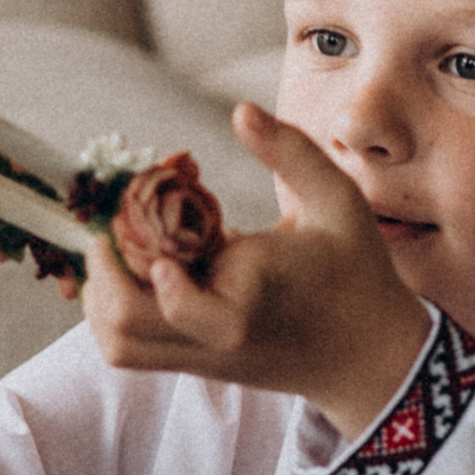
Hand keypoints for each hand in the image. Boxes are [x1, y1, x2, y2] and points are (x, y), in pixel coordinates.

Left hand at [82, 106, 432, 436]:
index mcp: (248, 301)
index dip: (147, 262)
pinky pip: (135, 352)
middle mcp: (216, 338)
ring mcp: (202, 357)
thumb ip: (289, 152)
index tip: (148, 220)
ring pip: (120, 347)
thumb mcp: (337, 200)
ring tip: (118, 250)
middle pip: (125, 328)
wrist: (371, 358)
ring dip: (103, 297)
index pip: (172, 299)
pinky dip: (115, 315)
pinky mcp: (197, 364)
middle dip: (104, 274)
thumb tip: (239, 110)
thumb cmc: (358, 271)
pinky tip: (138, 271)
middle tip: (111, 228)